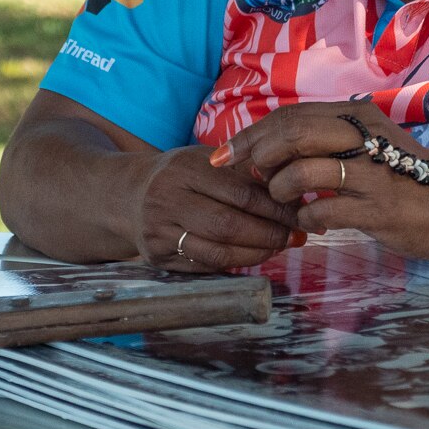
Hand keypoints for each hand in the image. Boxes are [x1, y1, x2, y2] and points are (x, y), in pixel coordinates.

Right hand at [128, 144, 302, 272]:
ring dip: (256, 255)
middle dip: (269, 234)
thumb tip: (293, 197)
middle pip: (228, 226)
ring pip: (218, 253)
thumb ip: (242, 174)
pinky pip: (204, 267)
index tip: (299, 214)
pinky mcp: (157, 257)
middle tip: (294, 236)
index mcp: (184, 169)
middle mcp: (166, 199)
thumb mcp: (204, 161)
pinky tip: (252, 256)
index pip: (240, 192)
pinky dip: (235, 264)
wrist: (129, 195)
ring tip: (278, 248)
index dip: (275, 207)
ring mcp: (158, 231)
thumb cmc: (180, 175)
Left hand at [213, 102, 428, 259]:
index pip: (291, 116)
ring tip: (284, 201)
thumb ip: (324, 141)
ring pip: (304, 171)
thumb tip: (268, 149)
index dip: (252, 134)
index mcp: (356, 116)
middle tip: (242, 175)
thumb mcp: (365, 145)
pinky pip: (325, 211)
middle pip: (293, 134)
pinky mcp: (380, 207)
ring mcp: (373, 172)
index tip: (225, 153)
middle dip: (256, 155)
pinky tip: (310, 223)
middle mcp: (364, 136)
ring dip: (282, 190)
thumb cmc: (404, 177)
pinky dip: (307, 219)